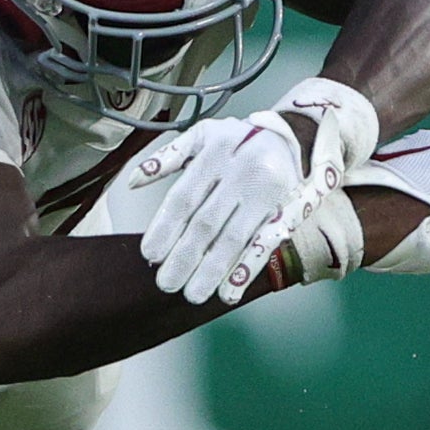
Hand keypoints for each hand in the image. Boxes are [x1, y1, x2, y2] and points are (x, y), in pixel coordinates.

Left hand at [133, 112, 331, 303]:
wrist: (296, 137)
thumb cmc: (239, 141)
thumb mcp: (202, 135)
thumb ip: (167, 157)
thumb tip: (133, 181)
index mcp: (216, 152)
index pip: (185, 196)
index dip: (165, 228)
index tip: (150, 255)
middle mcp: (242, 172)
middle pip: (206, 222)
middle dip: (184, 257)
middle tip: (166, 283)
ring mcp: (266, 194)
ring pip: (234, 238)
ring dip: (211, 270)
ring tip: (192, 294)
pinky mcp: (287, 212)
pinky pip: (264, 244)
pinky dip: (245, 269)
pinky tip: (228, 291)